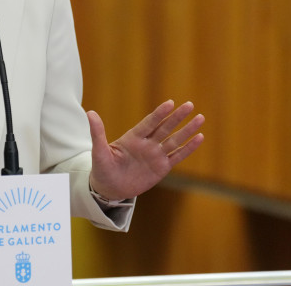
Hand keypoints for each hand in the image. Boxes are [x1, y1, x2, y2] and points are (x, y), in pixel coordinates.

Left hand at [88, 100, 203, 200]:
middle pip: (165, 128)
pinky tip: (199, 138)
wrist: (109, 188)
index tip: (170, 103)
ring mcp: (156, 155)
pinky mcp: (162, 168)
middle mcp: (147, 144)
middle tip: (190, 105)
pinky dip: (188, 148)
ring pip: (175, 140)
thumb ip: (97, 133)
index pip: (149, 123)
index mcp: (133, 137)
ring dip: (187, 130)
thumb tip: (90, 112)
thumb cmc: (102, 168)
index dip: (159, 114)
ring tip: (201, 118)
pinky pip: (177, 156)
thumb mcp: (99, 151)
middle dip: (177, 117)